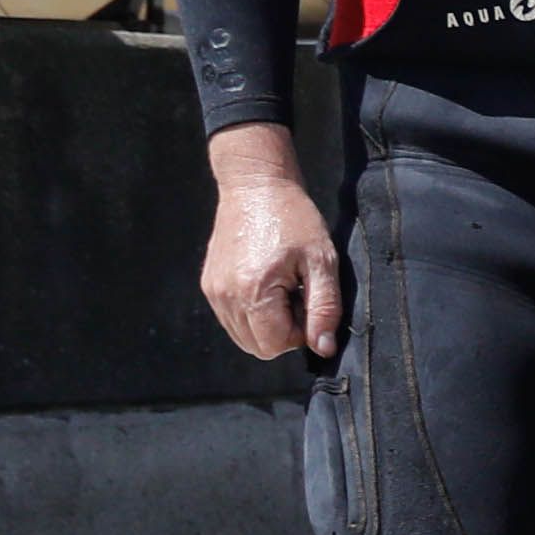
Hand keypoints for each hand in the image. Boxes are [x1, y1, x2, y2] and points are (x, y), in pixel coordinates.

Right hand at [200, 135, 342, 359]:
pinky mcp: (209, 284)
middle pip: (258, 347)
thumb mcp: (322, 261)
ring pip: (243, 336)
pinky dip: (252, 313)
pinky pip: (232, 319)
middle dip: (283, 331)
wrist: (256, 185)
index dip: (300, 332)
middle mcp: (226, 295)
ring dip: (267, 324)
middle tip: (296, 295)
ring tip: (281, 288)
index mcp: (253, 291)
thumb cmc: (294, 218)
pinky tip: (266, 284)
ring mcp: (213, 291)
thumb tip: (323, 349)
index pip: (276, 345)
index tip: (308, 301)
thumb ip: (325, 309)